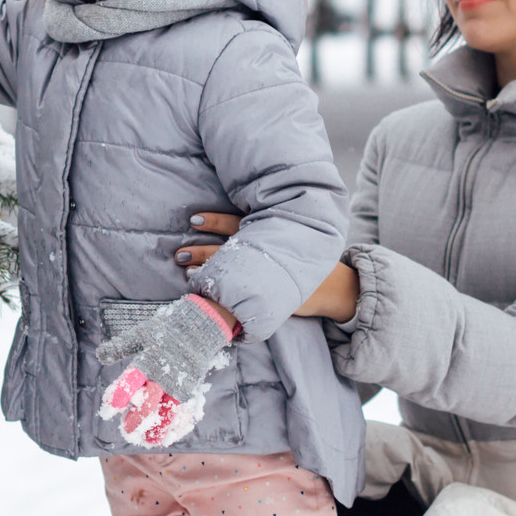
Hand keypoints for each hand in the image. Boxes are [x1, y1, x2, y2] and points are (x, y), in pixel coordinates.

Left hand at [96, 294, 235, 447]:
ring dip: (155, 430)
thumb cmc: (165, 331)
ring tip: (145, 441)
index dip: (117, 399)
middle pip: (147, 404)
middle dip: (135, 420)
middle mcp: (164, 377)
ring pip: (167, 414)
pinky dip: (178, 428)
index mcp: (148, 362)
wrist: (199, 327)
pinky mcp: (192, 390)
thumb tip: (100, 355)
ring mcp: (180, 386)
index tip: (108, 412)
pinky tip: (168, 438)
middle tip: (126, 430)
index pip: (130, 384)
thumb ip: (119, 347)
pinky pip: (186, 413)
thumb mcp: (140, 335)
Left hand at [172, 212, 360, 321]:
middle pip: (228, 246)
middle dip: (201, 249)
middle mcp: (267, 251)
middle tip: (179, 253)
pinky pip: (239, 294)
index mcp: (270, 232)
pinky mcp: (270, 296)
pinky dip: (220, 292)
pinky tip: (205, 293)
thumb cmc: (307, 263)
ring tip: (185, 271)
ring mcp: (267, 274)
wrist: (335, 288)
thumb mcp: (289, 241)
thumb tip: (232, 233)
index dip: (214, 220)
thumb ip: (264, 235)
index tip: (193, 219)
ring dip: (206, 270)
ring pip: (231, 268)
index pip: (237, 222)